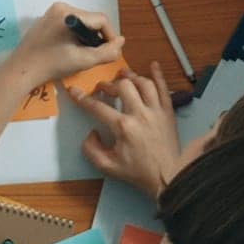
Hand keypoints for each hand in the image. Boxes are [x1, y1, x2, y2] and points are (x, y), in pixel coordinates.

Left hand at [10, 1, 124, 85]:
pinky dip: (74, 36)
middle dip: (96, 37)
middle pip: (91, 20)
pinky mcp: (46, 20)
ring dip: (86, 38)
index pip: (101, 20)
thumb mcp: (84, 60)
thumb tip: (121, 41)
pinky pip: (69, 24)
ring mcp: (51, 12)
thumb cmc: (52, 65)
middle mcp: (60, 7)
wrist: (22, 70)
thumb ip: (107, 52)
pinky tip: (67, 51)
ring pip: (81, 23)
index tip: (108, 53)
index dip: (109, 37)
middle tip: (92, 56)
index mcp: (69, 13)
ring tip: (80, 54)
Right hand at [69, 63, 180, 199]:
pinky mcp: (168, 113)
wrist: (169, 177)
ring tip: (123, 76)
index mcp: (123, 127)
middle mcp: (140, 114)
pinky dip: (159, 75)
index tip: (74, 91)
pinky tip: (153, 65)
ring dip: (131, 77)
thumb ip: (91, 149)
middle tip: (103, 89)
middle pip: (123, 87)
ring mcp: (156, 112)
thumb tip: (92, 133)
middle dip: (109, 85)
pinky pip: (164, 89)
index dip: (82, 98)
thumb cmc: (138, 172)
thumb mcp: (107, 166)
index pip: (97, 107)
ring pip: (143, 83)